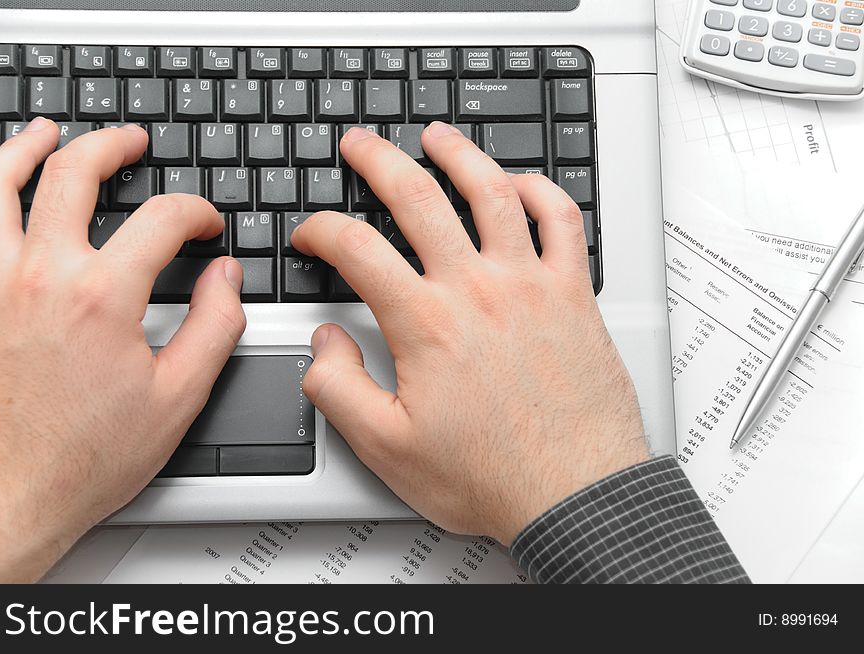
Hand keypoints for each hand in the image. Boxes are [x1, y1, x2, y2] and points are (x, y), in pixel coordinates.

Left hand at [0, 118, 246, 581]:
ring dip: (25, 147)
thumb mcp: (179, 396)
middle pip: (73, 172)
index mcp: (100, 296)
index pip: (161, 219)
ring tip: (46, 133)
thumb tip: (226, 277)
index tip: (206, 226)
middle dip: (112, 146)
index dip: (196, 212)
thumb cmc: (86, 456)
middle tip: (133, 142)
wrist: (8, 496)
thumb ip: (215, 325)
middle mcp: (37, 275)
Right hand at [294, 122, 649, 544]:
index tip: (312, 235)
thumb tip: (324, 342)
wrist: (574, 493)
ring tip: (437, 136)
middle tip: (361, 144)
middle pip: (418, 197)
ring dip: (459, 154)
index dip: (320, 230)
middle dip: (379, 160)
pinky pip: (561, 220)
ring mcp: (530, 284)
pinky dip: (540, 190)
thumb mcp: (387, 449)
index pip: (356, 248)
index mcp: (426, 323)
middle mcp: (477, 290)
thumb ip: (339, 389)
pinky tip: (520, 184)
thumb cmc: (491, 476)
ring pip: (491, 191)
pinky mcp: (574, 293)